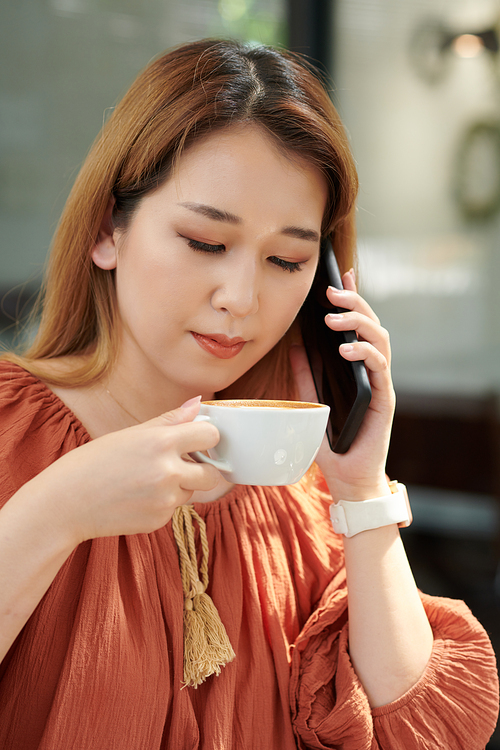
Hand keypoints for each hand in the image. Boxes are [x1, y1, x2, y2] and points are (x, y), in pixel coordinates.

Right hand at [27, 399, 221, 544]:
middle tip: (181, 464)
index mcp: (162, 442)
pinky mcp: (159, 521)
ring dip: (180, 487)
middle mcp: (168, 472)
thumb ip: (170, 420)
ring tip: (146, 481)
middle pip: (213, 473)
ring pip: (192, 492)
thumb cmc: (95, 462)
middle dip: (202, 469)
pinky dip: (162, 504)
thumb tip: (198, 404)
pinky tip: (137, 498)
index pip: (211, 435)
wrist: (66, 502)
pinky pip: (174, 509)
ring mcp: (165, 500)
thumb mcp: (131, 433)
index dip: (206, 437)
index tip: (198, 440)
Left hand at [290, 269, 394, 501]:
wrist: (347, 476)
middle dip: (354, 303)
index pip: (357, 326)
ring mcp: (381, 383)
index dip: (353, 298)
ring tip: (334, 319)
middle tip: (331, 292)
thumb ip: (307, 375)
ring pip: (380, 340)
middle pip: (371, 325)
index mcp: (357, 368)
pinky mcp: (385, 399)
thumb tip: (295, 346)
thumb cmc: (333, 442)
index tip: (341, 273)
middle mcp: (373, 371)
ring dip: (358, 324)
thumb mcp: (311, 402)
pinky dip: (365, 353)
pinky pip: (380, 368)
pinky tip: (346, 350)